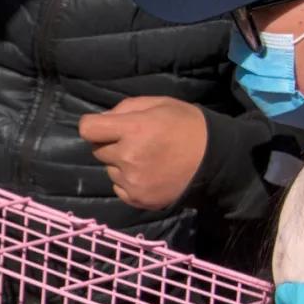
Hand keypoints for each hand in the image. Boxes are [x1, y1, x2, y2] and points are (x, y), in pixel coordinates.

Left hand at [78, 96, 207, 210]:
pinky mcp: (138, 199)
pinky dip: (127, 181)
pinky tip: (148, 174)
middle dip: (110, 143)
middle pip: (98, 150)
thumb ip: (125, 108)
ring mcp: (132, 181)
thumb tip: (100, 119)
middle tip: (133, 141)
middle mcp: (128, 157)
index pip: (88, 129)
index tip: (102, 126)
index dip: (93, 125)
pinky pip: (119, 187)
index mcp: (133, 129)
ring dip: (120, 163)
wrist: (215, 160)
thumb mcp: (158, 104)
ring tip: (146, 158)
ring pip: (110, 169)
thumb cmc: (186, 126)